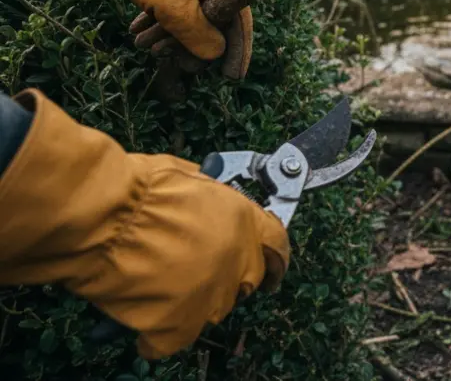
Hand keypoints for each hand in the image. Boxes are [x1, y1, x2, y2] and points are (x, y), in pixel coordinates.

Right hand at [0, 89, 289, 359]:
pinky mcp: (178, 325)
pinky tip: (142, 324)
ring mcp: (211, 297)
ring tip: (160, 290)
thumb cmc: (137, 190)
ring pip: (212, 311)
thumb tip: (210, 200)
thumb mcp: (187, 177)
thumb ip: (210, 197)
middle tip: (198, 274)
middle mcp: (237, 261)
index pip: (277, 244)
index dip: (275, 256)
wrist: (105, 218)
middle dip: (228, 277)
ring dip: (193, 303)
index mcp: (245, 221)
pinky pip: (170, 340)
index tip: (273, 266)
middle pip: (247, 281)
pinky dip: (155, 336)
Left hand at [18, 0, 252, 78]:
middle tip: (171, 61)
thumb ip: (198, 34)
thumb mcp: (174, 7)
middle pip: (209, 18)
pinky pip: (169, 0)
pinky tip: (139, 27)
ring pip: (185, 10)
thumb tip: (215, 53)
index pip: (237, 19)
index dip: (237, 49)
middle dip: (188, 42)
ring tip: (144, 45)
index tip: (232, 75)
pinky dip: (156, 17)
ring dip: (166, 32)